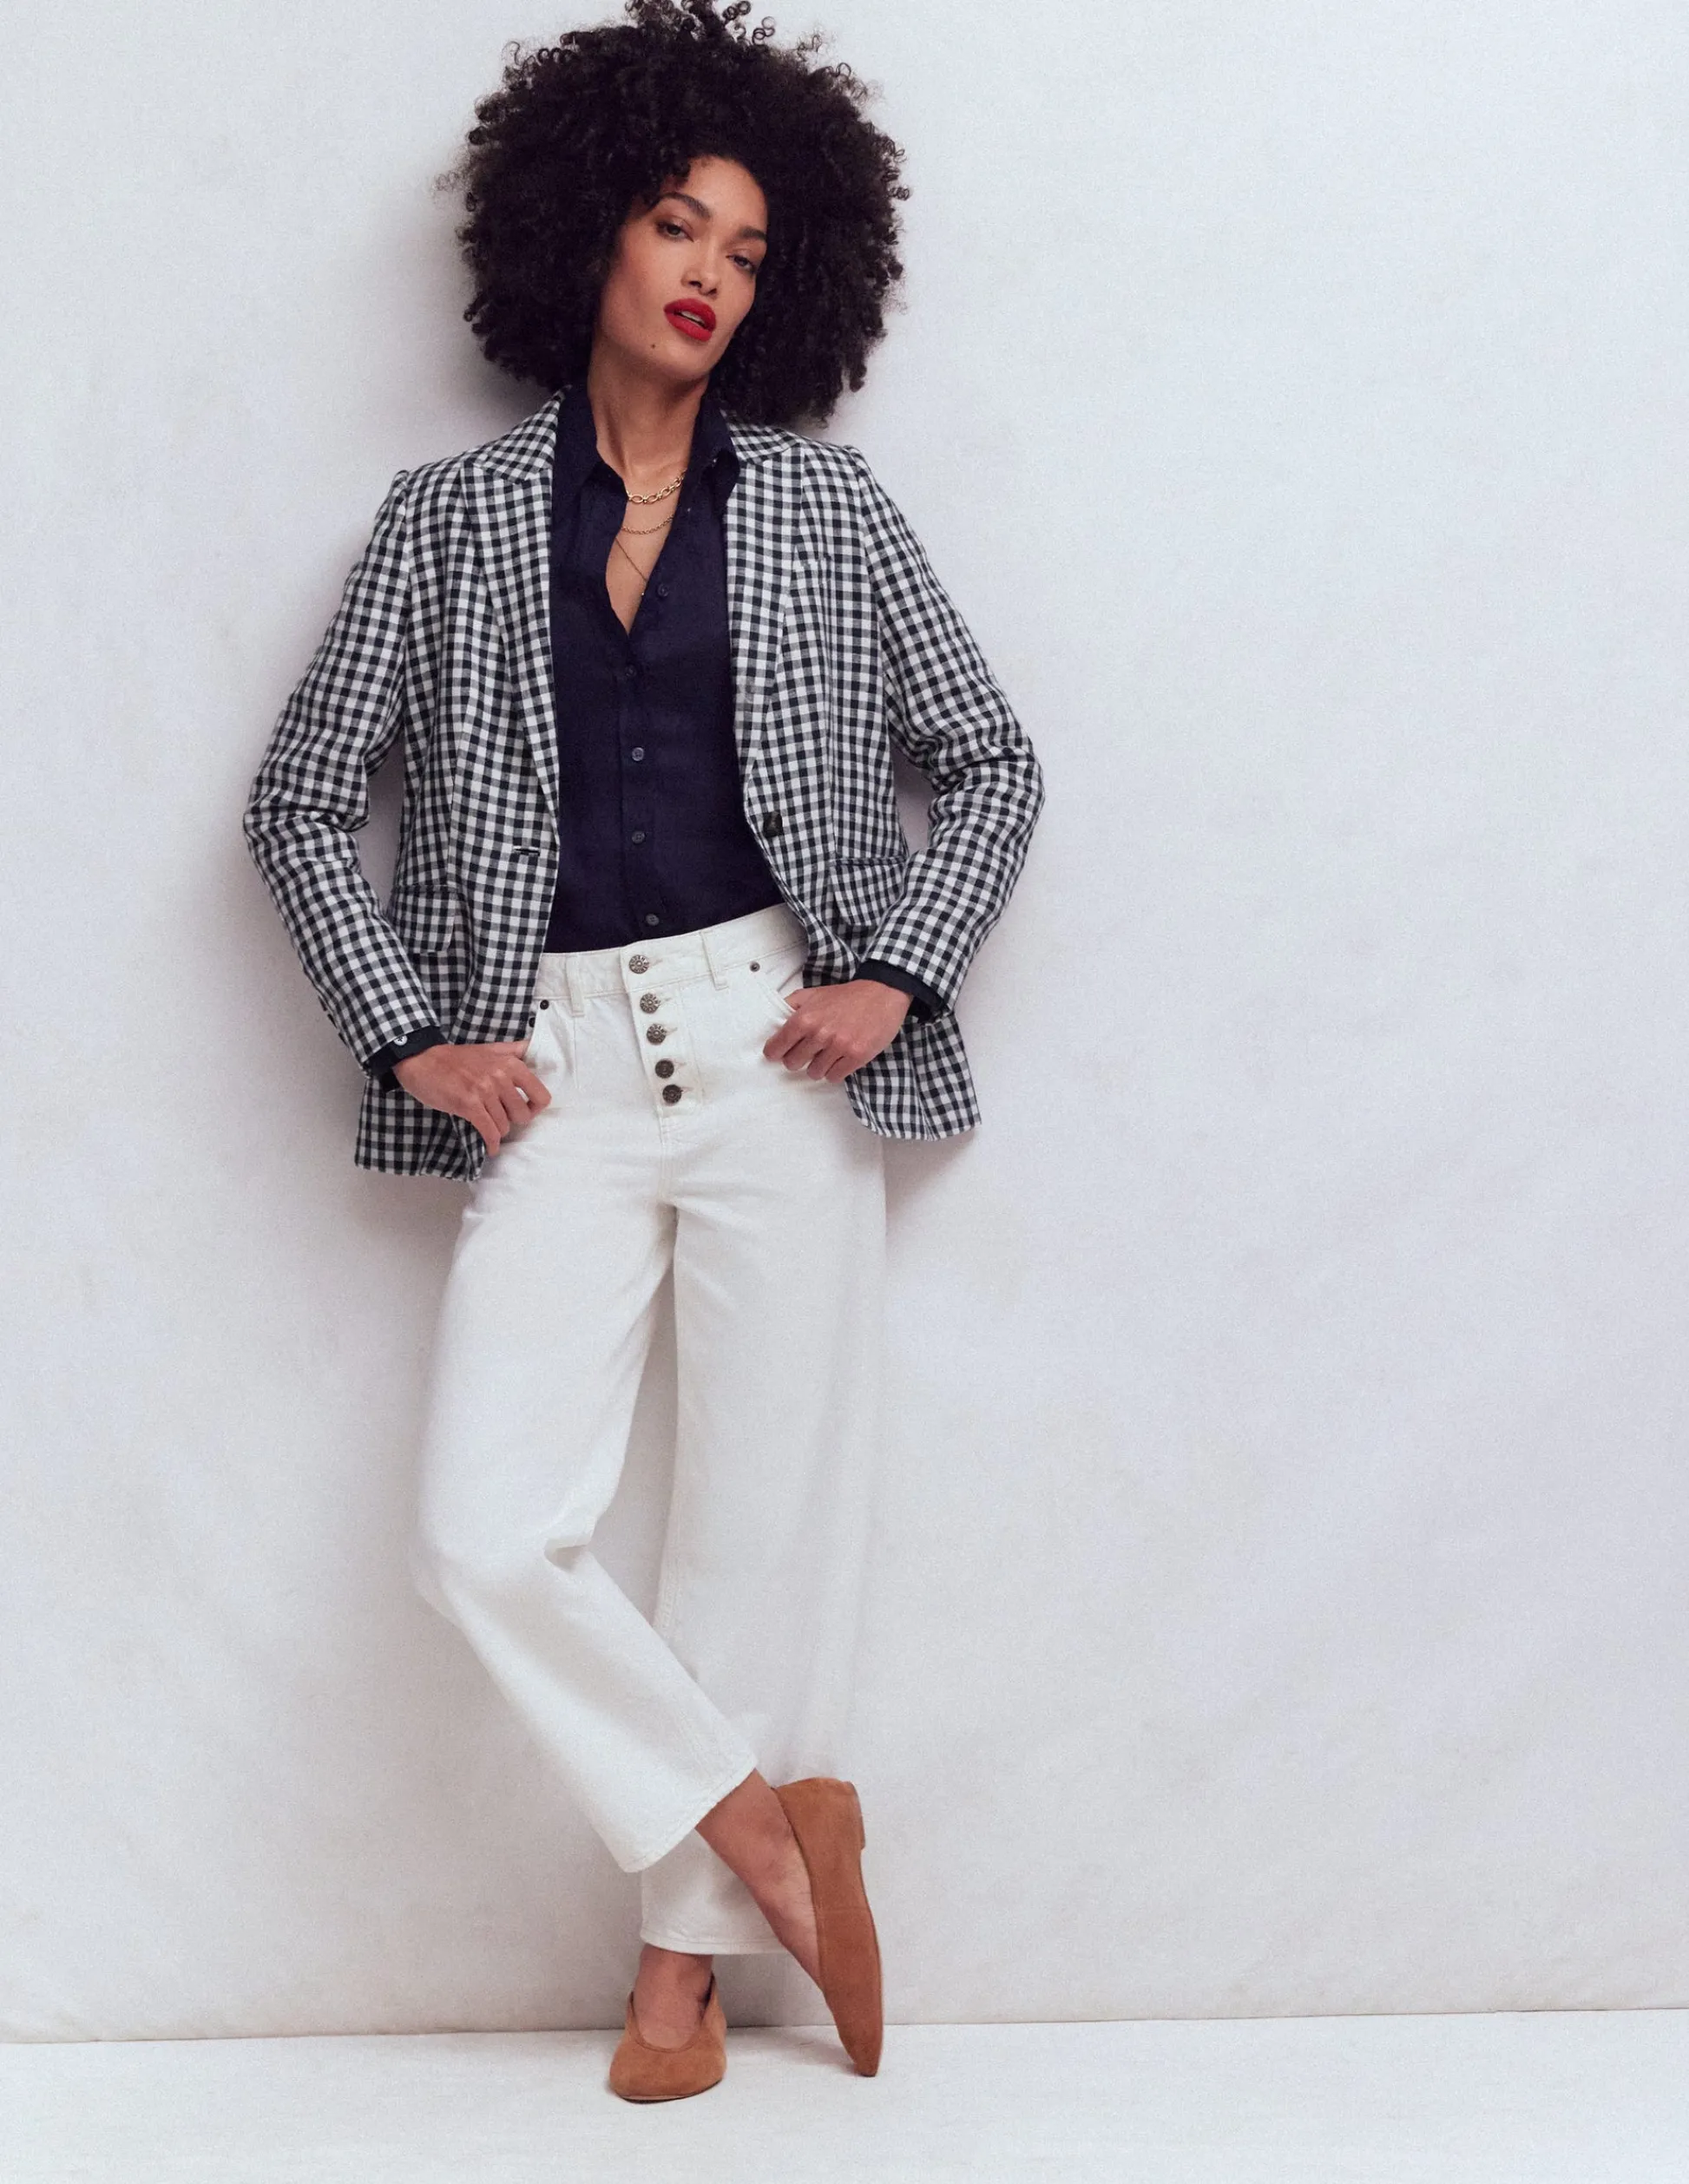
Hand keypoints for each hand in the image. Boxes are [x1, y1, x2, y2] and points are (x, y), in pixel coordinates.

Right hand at [393, 1038, 549, 1154]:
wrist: (422, 1060)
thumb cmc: (455, 1058)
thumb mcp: (488, 1049)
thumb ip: (512, 1050)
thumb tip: (531, 1047)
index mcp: (510, 1064)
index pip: (541, 1096)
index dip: (535, 1108)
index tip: (525, 1110)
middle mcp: (501, 1077)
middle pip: (523, 1115)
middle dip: (513, 1121)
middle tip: (501, 1118)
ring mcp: (485, 1091)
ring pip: (504, 1125)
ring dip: (497, 1130)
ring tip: (489, 1126)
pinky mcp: (469, 1104)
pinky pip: (489, 1131)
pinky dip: (491, 1143)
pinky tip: (490, 1148)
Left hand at [762, 979, 910, 1081]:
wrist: (881, 994)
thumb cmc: (845, 996)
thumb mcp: (813, 993)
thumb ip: (790, 1006)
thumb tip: (772, 1023)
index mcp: (804, 1018)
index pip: (776, 1048)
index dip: (776, 1051)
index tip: (781, 1052)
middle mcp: (819, 1034)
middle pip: (793, 1064)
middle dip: (798, 1059)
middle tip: (808, 1052)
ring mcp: (838, 1047)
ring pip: (813, 1073)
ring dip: (818, 1066)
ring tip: (827, 1054)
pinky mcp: (856, 1056)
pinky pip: (834, 1077)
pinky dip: (834, 1071)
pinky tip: (839, 1060)